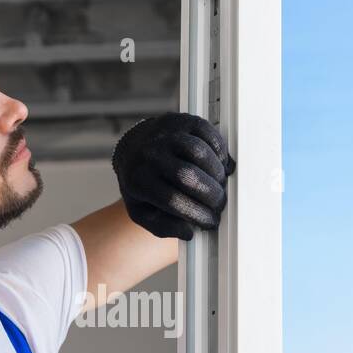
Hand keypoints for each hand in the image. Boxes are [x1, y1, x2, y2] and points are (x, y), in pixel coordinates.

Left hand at [111, 112, 235, 239]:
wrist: (132, 149)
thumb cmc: (141, 185)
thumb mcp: (143, 212)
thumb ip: (163, 227)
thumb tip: (188, 232)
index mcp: (138, 180)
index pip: (172, 201)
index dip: (197, 214)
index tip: (211, 221)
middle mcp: (150, 154)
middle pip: (188, 176)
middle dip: (211, 195)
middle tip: (219, 204)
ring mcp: (165, 134)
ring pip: (199, 152)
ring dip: (217, 173)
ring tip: (219, 185)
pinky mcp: (180, 121)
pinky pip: (206, 133)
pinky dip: (219, 150)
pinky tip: (220, 164)